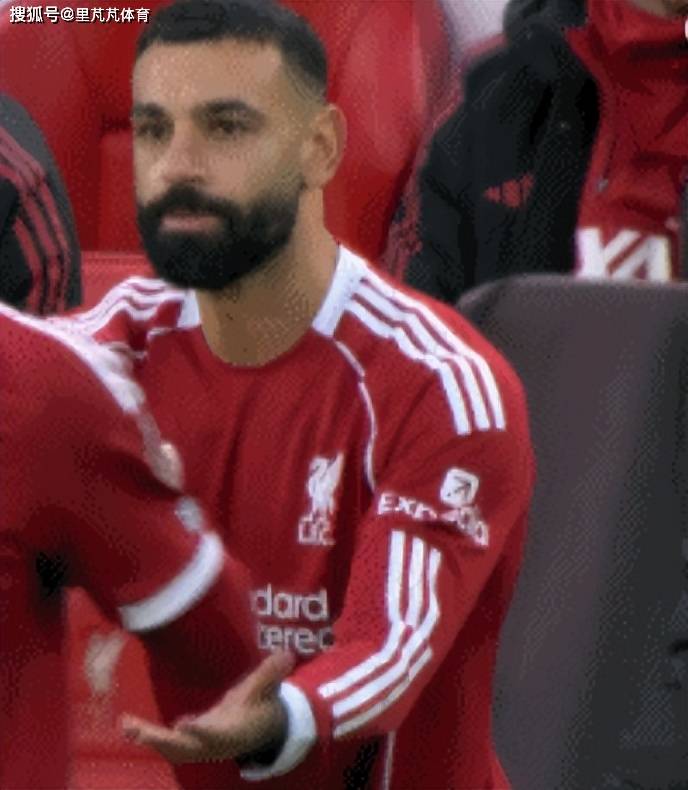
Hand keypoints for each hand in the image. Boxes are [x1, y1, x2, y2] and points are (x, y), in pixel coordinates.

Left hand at [121, 650, 295, 764]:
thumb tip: (286, 654)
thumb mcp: (267, 688)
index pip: (215, 733)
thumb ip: (272, 672)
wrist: (259, 728)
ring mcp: (200, 746)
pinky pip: (167, 744)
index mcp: (232, 732)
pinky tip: (130, 726)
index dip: (201, 731)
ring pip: (172, 749)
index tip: (183, 725)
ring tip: (127, 726)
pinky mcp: (191, 742)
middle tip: (138, 731)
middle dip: (162, 742)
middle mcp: (213, 744)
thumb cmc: (262, 705)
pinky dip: (149, 737)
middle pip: (185, 749)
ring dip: (150, 739)